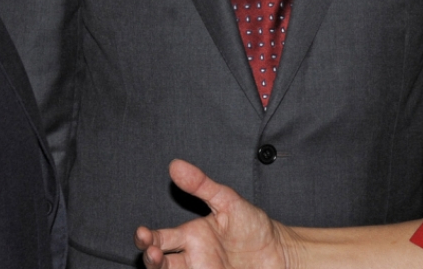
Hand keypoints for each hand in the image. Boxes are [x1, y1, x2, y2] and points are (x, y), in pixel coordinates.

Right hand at [135, 160, 292, 268]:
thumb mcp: (228, 201)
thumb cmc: (252, 225)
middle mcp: (192, 258)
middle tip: (152, 253)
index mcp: (191, 236)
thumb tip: (175, 165)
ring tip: (159, 261)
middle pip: (160, 263)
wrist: (279, 251)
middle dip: (150, 258)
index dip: (146, 238)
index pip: (159, 238)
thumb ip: (202, 185)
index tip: (143, 234)